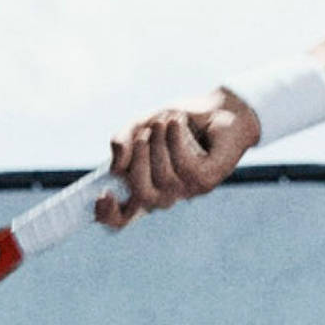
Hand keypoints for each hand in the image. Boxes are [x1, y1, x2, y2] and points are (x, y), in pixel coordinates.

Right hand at [96, 88, 259, 228]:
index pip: (123, 217)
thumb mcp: (143, 125)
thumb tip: (115, 168)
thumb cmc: (180, 121)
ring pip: (164, 178)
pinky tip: (179, 124)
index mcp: (146, 187)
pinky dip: (176, 140)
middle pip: (141, 195)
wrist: (221, 108)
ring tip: (166, 121)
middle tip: (145, 133)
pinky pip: (184, 167)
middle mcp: (167, 194)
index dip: (108, 214)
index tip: (103, 194)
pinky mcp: (207, 180)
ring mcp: (188, 190)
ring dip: (159, 143)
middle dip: (138, 161)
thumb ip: (122, 141)